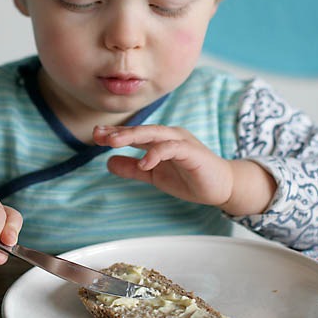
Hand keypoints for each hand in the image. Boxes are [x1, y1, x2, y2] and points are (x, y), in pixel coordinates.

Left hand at [93, 124, 276, 215]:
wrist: (221, 187)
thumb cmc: (189, 177)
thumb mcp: (154, 175)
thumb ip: (133, 169)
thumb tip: (108, 163)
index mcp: (160, 140)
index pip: (134, 134)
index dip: (115, 134)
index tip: (96, 135)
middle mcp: (169, 136)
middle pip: (141, 130)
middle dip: (120, 132)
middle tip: (99, 135)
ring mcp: (181, 142)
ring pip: (154, 134)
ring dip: (133, 137)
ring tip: (114, 142)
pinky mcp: (192, 152)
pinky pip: (172, 148)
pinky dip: (157, 153)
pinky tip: (144, 162)